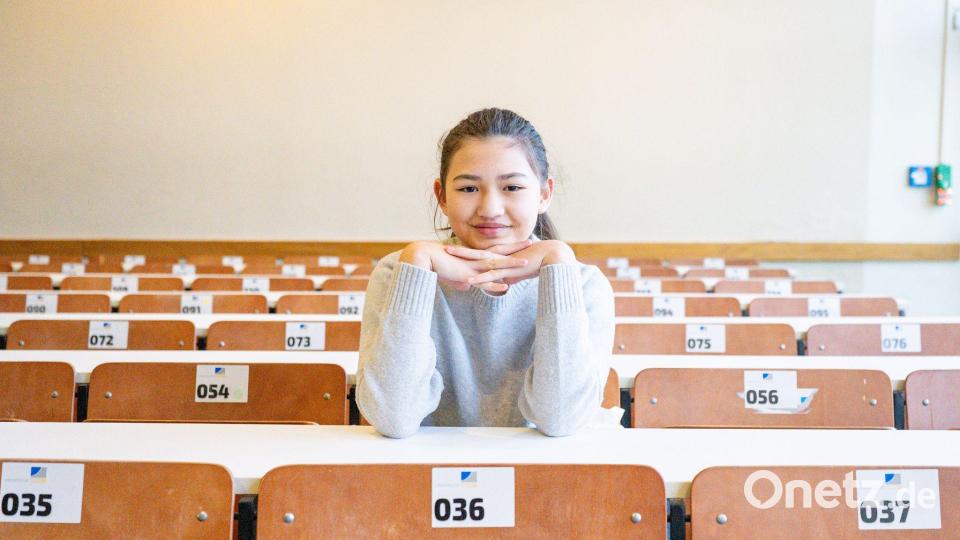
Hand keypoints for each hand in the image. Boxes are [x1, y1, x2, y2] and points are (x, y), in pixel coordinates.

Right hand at [399, 240, 530, 291]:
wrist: (423, 258)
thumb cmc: (436, 265)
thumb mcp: (453, 274)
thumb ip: (462, 280)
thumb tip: (467, 286)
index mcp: (475, 257)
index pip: (496, 250)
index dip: (510, 247)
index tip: (522, 242)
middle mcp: (476, 260)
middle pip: (500, 252)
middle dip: (516, 248)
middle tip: (532, 241)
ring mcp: (472, 267)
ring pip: (496, 265)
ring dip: (511, 265)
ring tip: (526, 263)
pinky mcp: (466, 275)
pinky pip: (483, 281)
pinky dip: (494, 285)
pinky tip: (505, 287)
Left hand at [445, 240, 576, 288]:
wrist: (552, 255)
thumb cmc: (539, 262)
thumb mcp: (520, 271)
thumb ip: (511, 276)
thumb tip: (504, 283)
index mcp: (502, 256)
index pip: (481, 253)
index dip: (468, 252)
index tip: (455, 250)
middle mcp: (500, 257)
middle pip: (476, 253)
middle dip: (460, 251)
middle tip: (445, 248)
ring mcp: (503, 263)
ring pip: (480, 261)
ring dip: (464, 259)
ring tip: (449, 256)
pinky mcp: (509, 271)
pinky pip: (492, 276)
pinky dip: (480, 279)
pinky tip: (469, 282)